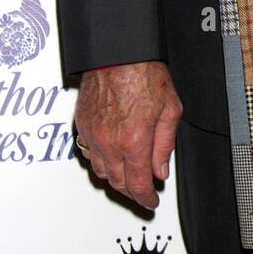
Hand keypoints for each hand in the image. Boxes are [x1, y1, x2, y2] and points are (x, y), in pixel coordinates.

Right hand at [74, 60, 182, 209]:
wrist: (118, 52)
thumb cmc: (144, 72)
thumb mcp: (170, 108)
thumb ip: (165, 144)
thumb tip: (160, 169)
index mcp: (134, 140)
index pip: (138, 184)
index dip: (146, 198)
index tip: (151, 201)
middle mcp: (110, 142)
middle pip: (118, 183)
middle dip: (132, 191)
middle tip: (142, 190)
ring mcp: (93, 135)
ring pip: (101, 172)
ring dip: (115, 178)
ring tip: (128, 175)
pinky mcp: (82, 125)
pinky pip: (88, 154)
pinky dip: (100, 161)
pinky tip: (110, 156)